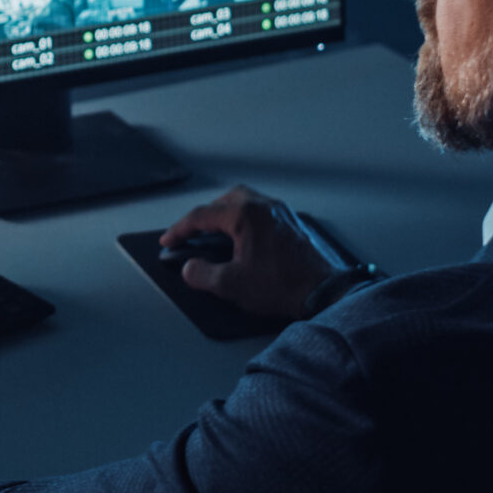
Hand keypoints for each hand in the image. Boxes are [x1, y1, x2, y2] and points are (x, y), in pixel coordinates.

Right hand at [160, 185, 344, 319]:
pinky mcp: (292, 224)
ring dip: (225, 214)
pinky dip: (245, 220)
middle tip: (191, 233)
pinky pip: (261, 211)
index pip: (202, 216)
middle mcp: (264, 207)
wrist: (323, 292)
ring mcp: (281, 213)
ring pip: (245, 201)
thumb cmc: (284, 285)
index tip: (169, 240)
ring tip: (214, 233)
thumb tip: (190, 268)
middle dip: (204, 215)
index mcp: (246, 215)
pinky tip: (243, 237)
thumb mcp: (231, 284)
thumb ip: (202, 274)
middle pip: (225, 200)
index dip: (180, 230)